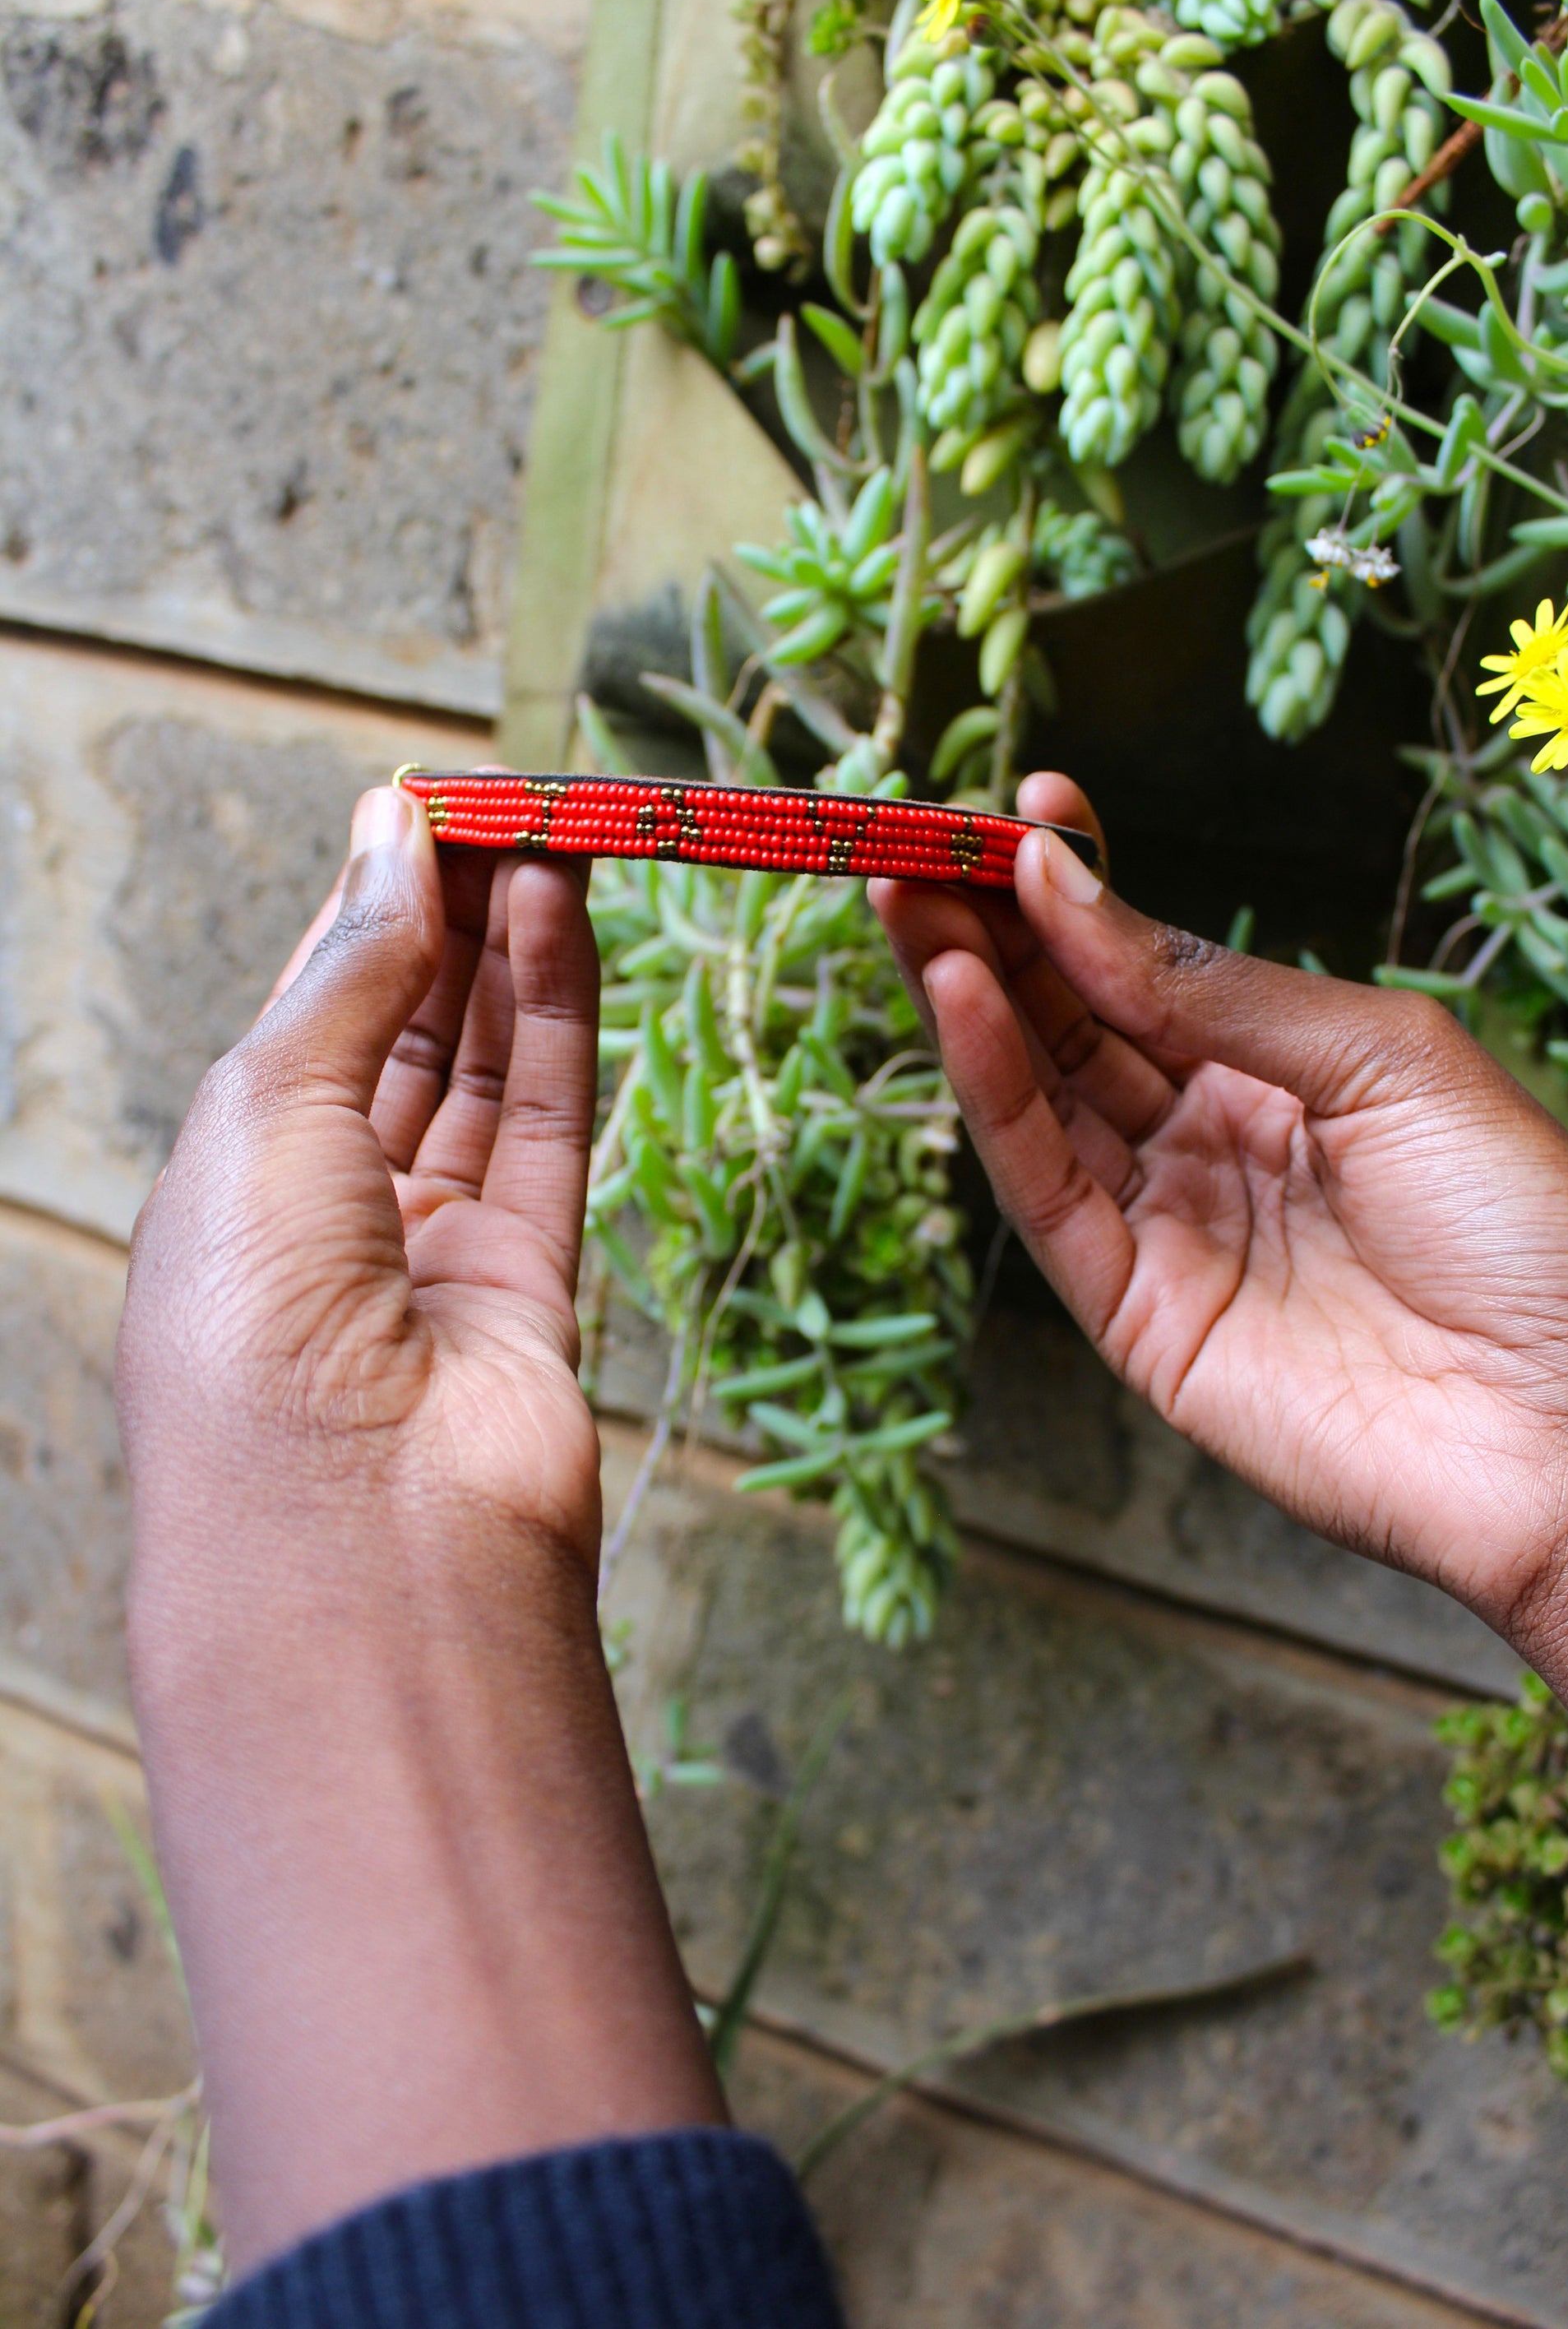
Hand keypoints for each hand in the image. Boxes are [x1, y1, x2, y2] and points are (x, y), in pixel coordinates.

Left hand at [117, 786, 722, 2272]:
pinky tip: (565, 926)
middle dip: (445, 922)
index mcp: (229, 1177)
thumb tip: (395, 830)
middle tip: (508, 808)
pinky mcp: (529, 1280)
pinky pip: (547, 1127)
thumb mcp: (270, 1105)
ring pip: (483, 1073)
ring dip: (510, 957)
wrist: (356, 1534)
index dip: (360, 908)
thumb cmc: (253, 1320)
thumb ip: (356, 969)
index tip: (419, 807)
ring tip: (551, 843)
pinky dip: (561, 1024)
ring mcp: (431, 1250)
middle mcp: (327, 1213)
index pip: (307, 1012)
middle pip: (400, 1036)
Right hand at [872, 774, 1567, 1734]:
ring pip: (1037, 1100)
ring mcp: (1166, 1231)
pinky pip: (1045, 1192)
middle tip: (914, 847)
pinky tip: (961, 999)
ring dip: (967, 996)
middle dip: (991, 931)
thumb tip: (1062, 886)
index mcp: (1281, 1078)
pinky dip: (993, 1093)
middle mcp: (1209, 1147)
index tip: (1018, 807)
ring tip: (908, 900)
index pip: (1143, 973)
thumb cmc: (1523, 1229)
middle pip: (1069, 1026)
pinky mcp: (1133, 1316)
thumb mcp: (1381, 1060)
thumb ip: (1213, 987)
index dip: (1076, 894)